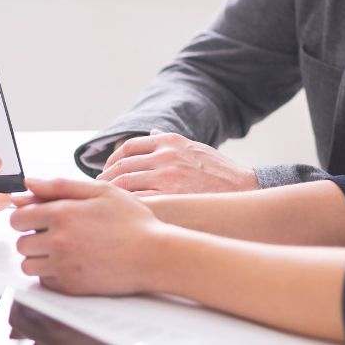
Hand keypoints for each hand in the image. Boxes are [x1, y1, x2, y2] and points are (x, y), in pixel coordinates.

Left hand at [11, 178, 164, 295]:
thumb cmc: (132, 221)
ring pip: (28, 264)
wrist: (154, 255)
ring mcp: (63, 266)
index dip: (25, 216)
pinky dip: (51, 273)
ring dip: (38, 257)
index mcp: (62, 214)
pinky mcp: (71, 286)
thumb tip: (28, 183)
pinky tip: (70, 263)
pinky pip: (44, 281)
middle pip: (21, 242)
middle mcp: (58, 241)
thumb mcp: (100, 191)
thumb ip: (60, 185)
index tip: (37, 217)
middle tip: (53, 233)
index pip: (18, 217)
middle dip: (32, 236)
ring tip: (60, 249)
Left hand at [96, 131, 258, 194]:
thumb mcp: (195, 147)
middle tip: (100, 190)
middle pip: (122, 166)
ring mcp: (167, 176)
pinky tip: (122, 213)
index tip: (106, 172)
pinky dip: (126, 205)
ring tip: (108, 203)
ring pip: (126, 183)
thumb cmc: (220, 171)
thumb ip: (170, 140)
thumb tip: (151, 131)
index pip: (128, 147)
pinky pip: (138, 200)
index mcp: (169, 141)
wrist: (244, 190)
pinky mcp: (172, 197)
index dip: (112, 160)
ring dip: (112, 193)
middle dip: (107, 179)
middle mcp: (165, 155)